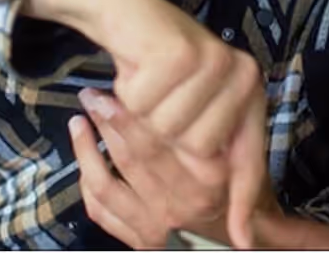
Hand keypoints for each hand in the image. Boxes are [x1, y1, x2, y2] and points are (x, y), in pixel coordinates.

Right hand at [28, 0, 267, 246]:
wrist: (135, 15)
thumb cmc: (164, 71)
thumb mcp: (196, 114)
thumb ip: (213, 158)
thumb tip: (240, 231)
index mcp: (250, 92)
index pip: (248, 156)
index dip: (243, 198)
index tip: (243, 242)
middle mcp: (243, 74)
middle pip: (198, 151)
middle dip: (165, 140)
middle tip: (154, 110)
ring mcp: (216, 60)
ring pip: (168, 129)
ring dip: (143, 114)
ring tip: (148, 88)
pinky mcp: (182, 51)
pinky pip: (143, 103)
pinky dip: (128, 93)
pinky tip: (136, 71)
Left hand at [71, 89, 282, 247]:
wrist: (249, 241)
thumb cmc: (247, 194)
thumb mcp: (247, 161)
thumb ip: (218, 137)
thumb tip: (181, 99)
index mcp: (203, 184)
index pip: (157, 144)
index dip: (131, 116)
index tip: (115, 91)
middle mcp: (176, 207)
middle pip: (129, 159)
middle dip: (107, 124)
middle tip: (92, 96)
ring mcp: (153, 227)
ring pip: (106, 185)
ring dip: (87, 151)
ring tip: (79, 122)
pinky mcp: (139, 241)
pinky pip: (102, 212)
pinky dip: (86, 186)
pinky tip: (83, 162)